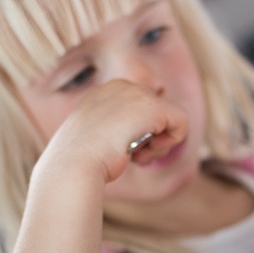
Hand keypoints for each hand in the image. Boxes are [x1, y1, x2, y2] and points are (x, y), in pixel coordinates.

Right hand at [10, 79, 187, 252]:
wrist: (72, 166)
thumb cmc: (78, 162)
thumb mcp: (96, 140)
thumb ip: (117, 131)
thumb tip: (140, 140)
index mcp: (106, 92)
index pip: (142, 110)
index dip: (139, 134)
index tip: (121, 148)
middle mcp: (122, 86)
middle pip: (157, 114)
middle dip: (150, 139)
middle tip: (131, 155)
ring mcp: (136, 94)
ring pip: (170, 120)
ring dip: (158, 145)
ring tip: (135, 155)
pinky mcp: (153, 107)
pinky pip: (181, 123)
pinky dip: (169, 144)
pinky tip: (145, 153)